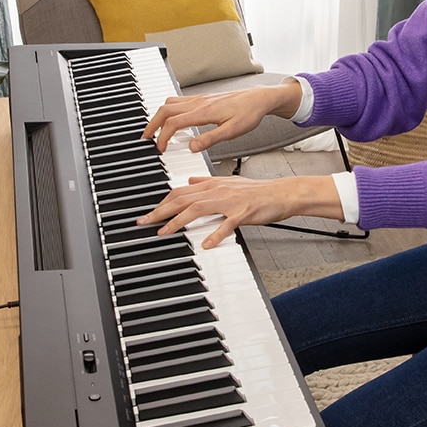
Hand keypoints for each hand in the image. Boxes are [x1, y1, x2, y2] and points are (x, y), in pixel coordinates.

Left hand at [137, 175, 341, 248]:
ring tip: (164, 232)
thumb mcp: (229, 182)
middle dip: (160, 211)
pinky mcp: (242, 213)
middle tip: (144, 222)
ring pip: (197, 209)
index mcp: (213, 185)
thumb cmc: (257, 191)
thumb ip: (207, 182)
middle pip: (182, 199)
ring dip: (178, 221)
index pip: (181, 191)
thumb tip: (190, 181)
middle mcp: (217, 191)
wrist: (281, 194)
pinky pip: (226, 225)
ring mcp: (229, 202)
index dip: (162, 202)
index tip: (149, 213)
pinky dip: (215, 234)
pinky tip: (205, 245)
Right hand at [140, 80, 300, 153]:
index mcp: (203, 111)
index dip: (163, 136)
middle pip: (165, 110)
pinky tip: (171, 120)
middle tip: (145, 139)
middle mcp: (198, 102)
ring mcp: (199, 98)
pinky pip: (178, 101)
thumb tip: (192, 148)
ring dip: (159, 116)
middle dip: (152, 124)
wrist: (259, 98)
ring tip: (154, 130)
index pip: (174, 123)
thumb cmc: (249, 113)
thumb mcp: (232, 131)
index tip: (160, 149)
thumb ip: (210, 139)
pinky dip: (168, 111)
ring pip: (170, 103)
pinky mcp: (203, 98)